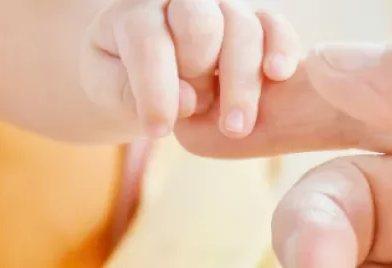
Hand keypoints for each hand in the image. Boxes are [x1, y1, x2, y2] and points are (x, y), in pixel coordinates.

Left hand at [81, 0, 299, 138]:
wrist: (146, 69)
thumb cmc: (124, 81)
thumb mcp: (111, 92)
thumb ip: (134, 96)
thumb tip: (188, 100)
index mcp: (135, 15)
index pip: (148, 41)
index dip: (154, 88)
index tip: (158, 130)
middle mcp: (180, 2)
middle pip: (199, 22)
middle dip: (200, 72)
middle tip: (197, 112)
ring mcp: (222, 9)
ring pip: (241, 26)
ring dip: (242, 79)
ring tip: (237, 127)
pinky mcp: (255, 22)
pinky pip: (275, 25)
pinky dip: (280, 47)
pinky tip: (277, 74)